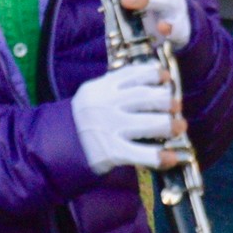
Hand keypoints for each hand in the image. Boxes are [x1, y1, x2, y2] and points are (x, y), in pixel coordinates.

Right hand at [69, 59, 174, 173]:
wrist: (53, 149)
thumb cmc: (82, 121)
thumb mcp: (92, 96)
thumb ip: (116, 87)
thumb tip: (155, 81)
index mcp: (100, 88)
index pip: (133, 74)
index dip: (154, 74)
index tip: (166, 78)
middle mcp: (104, 105)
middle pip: (145, 97)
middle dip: (166, 100)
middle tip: (176, 105)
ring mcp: (108, 129)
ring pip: (149, 123)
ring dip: (169, 125)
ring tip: (179, 126)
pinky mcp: (111, 152)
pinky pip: (142, 154)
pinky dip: (160, 156)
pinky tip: (171, 157)